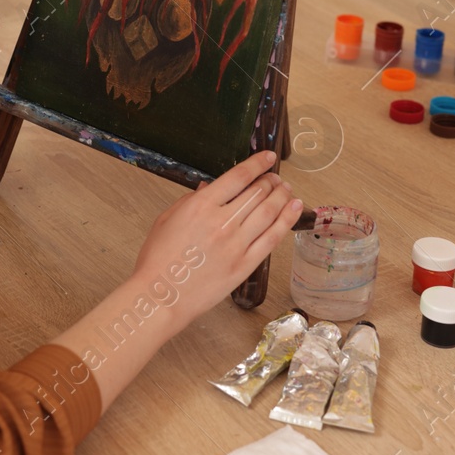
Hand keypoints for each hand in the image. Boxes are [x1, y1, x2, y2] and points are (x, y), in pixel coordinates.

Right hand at [130, 151, 299, 327]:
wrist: (161, 296)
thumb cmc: (158, 259)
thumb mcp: (167, 219)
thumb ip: (191, 200)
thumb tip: (210, 188)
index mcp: (201, 206)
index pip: (238, 177)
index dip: (257, 164)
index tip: (268, 158)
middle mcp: (222, 222)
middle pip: (257, 192)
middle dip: (270, 180)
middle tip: (275, 178)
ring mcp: (237, 244)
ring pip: (269, 212)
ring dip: (282, 196)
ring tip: (287, 189)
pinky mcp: (245, 265)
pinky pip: (272, 238)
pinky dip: (286, 220)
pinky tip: (295, 208)